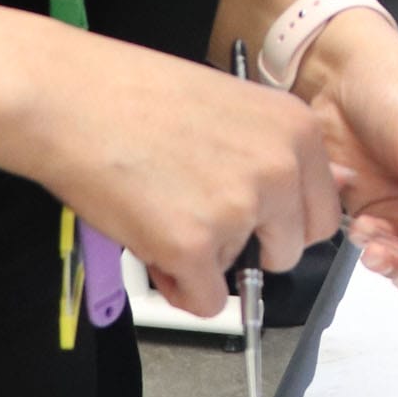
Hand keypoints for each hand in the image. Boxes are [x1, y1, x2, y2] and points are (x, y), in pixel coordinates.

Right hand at [24, 30, 339, 317]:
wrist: (73, 99)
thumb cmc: (138, 95)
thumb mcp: (233, 107)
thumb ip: (272, 150)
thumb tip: (303, 193)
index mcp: (298, 130)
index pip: (324, 208)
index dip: (286, 223)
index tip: (261, 223)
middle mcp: (281, 169)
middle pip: (293, 247)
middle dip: (252, 248)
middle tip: (206, 224)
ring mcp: (241, 208)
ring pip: (242, 271)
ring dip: (207, 260)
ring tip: (164, 216)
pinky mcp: (194, 246)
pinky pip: (205, 301)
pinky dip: (179, 288)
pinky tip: (152, 247)